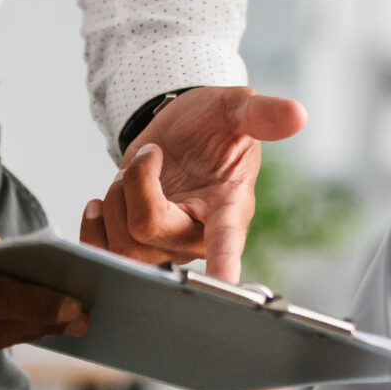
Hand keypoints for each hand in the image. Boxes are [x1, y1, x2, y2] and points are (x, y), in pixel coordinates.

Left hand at [79, 87, 306, 280]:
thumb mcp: (237, 107)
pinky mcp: (136, 243)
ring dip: (116, 197)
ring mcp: (166, 243)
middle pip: (149, 228)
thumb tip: (297, 115)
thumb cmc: (215, 122)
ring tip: (134, 173)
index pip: (227, 237)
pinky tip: (99, 205)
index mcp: (229, 205)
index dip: (226, 259)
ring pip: (122, 241)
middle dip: (136, 182)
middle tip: (153, 153)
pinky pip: (104, 253)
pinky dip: (93, 228)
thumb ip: (262, 114)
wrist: (183, 132)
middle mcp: (198, 233)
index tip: (227, 282)